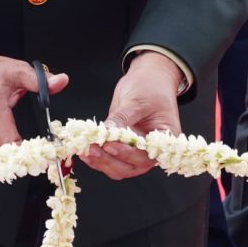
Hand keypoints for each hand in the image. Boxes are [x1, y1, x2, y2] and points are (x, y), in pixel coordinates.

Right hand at [0, 53, 70, 150]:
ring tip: (30, 153)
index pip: (9, 141)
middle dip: (22, 157)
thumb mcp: (19, 70)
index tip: (40, 155)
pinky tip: (16, 146)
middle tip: (39, 156)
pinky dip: (5, 149)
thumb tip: (60, 82)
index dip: (24, 153)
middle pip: (4, 153)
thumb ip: (40, 80)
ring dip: (12, 155)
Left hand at [82, 52, 183, 178]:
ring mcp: (134, 150)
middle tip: (93, 149)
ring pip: (118, 168)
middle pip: (130, 167)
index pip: (145, 155)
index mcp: (162, 140)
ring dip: (101, 161)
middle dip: (110, 160)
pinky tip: (84, 150)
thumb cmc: (151, 87)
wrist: (148, 78)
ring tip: (86, 150)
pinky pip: (109, 158)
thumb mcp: (137, 100)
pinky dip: (97, 158)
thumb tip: (107, 131)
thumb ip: (122, 118)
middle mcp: (149, 150)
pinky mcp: (121, 146)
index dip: (127, 154)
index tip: (109, 145)